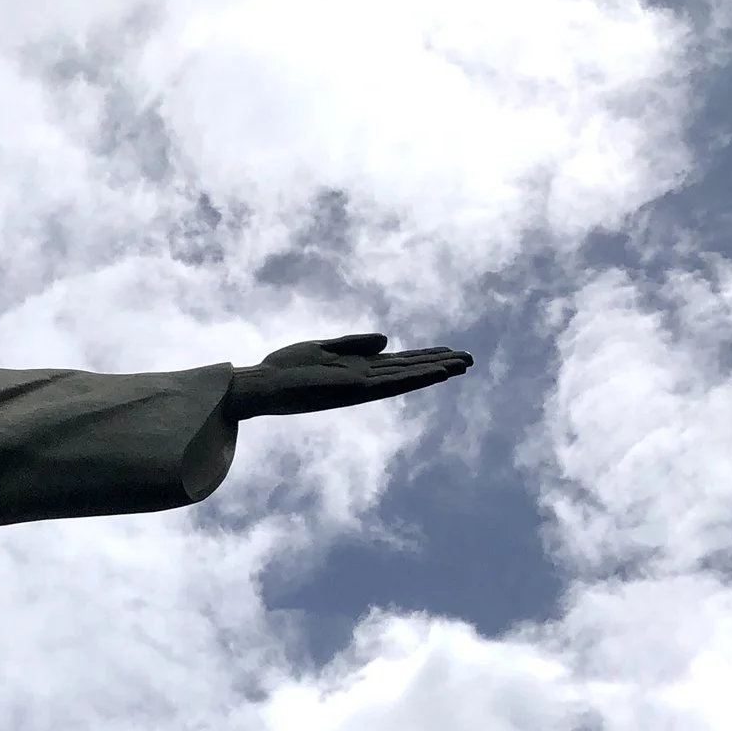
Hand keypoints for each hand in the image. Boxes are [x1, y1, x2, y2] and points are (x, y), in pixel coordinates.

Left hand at [226, 333, 471, 419]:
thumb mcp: (322, 347)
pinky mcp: (354, 390)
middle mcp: (363, 380)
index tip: (450, 352)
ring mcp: (361, 386)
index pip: (398, 362)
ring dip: (434, 371)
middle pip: (408, 370)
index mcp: (356, 369)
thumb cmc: (284, 368)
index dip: (424, 358)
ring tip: (463, 365)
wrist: (261, 385)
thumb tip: (387, 340)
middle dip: (438, 364)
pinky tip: (436, 373)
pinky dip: (415, 378)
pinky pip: (391, 384)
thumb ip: (354, 345)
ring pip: (406, 378)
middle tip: (470, 360)